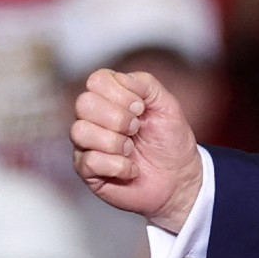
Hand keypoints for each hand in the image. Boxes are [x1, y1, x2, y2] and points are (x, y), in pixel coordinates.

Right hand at [71, 69, 202, 232]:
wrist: (178, 179)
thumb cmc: (171, 140)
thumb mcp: (168, 105)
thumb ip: (146, 84)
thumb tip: (121, 78)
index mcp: (111, 98)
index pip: (97, 80)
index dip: (121, 93)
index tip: (141, 108)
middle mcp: (93, 118)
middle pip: (84, 103)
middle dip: (118, 118)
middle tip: (136, 129)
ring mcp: (87, 144)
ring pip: (80, 131)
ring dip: (115, 142)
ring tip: (131, 149)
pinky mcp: (86, 170)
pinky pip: (89, 160)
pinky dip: (119, 166)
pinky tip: (131, 169)